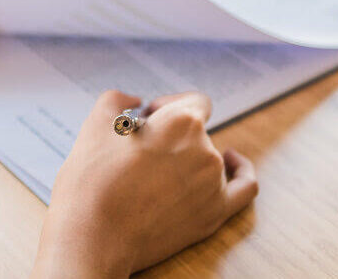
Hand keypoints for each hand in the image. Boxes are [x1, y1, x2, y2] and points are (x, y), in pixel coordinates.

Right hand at [32, 91, 257, 277]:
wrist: (93, 238)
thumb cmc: (92, 182)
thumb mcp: (96, 123)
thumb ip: (119, 99)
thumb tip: (136, 101)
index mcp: (182, 122)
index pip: (192, 102)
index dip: (169, 107)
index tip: (149, 120)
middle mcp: (205, 150)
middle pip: (196, 131)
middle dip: (170, 137)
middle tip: (138, 155)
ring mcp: (213, 184)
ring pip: (208, 157)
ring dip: (186, 158)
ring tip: (154, 174)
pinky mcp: (214, 214)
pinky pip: (245, 186)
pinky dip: (242, 171)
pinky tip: (234, 162)